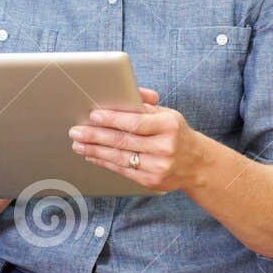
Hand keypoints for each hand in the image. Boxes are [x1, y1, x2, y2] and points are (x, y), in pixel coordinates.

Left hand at [68, 87, 207, 192]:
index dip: (112, 120)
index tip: (93, 116)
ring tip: (78, 144)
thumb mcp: (168, 114)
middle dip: (96, 136)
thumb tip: (126, 91)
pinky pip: (122, 170)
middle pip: (124, 141)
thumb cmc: (176, 134)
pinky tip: (92, 156)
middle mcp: (165, 147)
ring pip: (119, 157)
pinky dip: (104, 162)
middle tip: (76, 131)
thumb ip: (145, 105)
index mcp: (169, 126)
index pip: (136, 122)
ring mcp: (158, 167)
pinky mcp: (151, 181)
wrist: (197, 164)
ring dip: (95, 150)